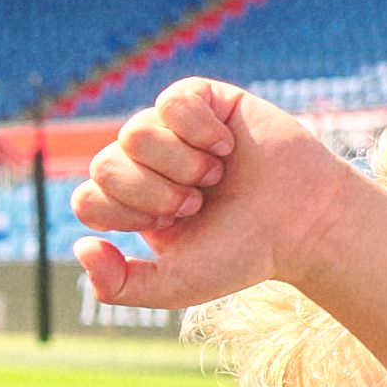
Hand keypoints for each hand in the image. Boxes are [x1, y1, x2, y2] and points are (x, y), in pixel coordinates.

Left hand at [74, 79, 357, 309]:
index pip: (87, 199)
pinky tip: (227, 147)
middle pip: (105, 164)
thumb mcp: (175, 285)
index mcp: (131, 205)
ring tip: (214, 176)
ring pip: (134, 132)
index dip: (126, 214)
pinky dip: (201, 130)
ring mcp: (170, 130)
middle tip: (199, 203)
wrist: (305, 223)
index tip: (172, 225)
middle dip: (156, 193)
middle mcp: (143, 164)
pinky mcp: (201, 100)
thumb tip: (82, 247)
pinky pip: (172, 101)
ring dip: (182, 163)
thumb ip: (119, 286)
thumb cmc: (243, 253)